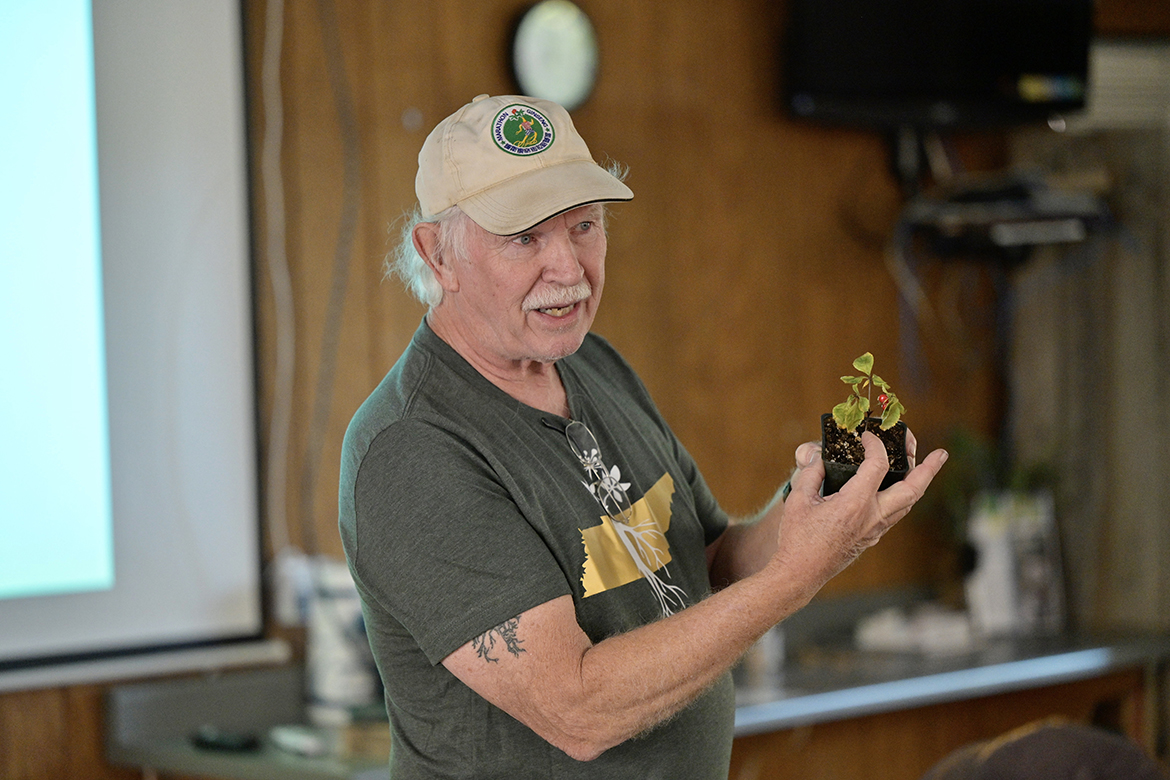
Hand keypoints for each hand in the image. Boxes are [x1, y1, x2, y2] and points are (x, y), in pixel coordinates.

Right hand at [772, 430, 946, 599]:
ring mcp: (874, 529)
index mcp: (855, 504)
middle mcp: (872, 517)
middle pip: (912, 490)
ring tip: (926, 468)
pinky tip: (898, 489)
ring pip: (908, 504)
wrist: (800, 572)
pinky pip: (895, 514)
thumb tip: (820, 457)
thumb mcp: (798, 499)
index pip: (878, 465)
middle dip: (928, 469)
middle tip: (940, 454)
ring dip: (919, 484)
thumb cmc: (797, 537)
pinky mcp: (871, 537)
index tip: (866, 436)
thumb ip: (812, 473)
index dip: (875, 445)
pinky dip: (903, 497)